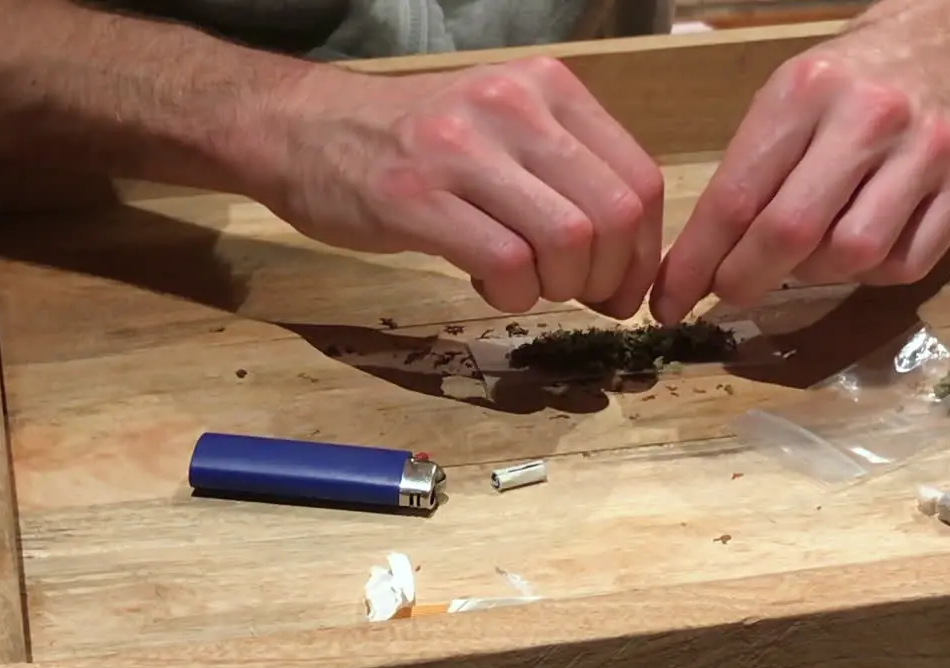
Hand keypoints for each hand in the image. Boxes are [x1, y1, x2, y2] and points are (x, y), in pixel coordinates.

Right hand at [256, 57, 664, 318]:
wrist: (305, 129)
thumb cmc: (416, 141)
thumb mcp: (504, 127)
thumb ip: (568, 174)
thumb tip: (629, 262)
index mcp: (548, 87)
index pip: (639, 179)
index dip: (644, 252)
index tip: (622, 286)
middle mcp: (513, 106)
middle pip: (614, 214)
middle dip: (609, 278)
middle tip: (580, 298)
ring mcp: (462, 149)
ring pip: (568, 239)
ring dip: (559, 287)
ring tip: (526, 284)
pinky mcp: (415, 197)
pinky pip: (505, 262)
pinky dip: (512, 293)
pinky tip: (488, 283)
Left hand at [651, 29, 949, 324]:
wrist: (938, 52)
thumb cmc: (837, 92)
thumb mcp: (778, 108)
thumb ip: (740, 182)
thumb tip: (693, 272)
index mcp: (804, 91)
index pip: (736, 197)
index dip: (696, 262)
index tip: (667, 302)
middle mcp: (870, 116)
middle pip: (792, 232)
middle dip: (745, 278)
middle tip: (728, 291)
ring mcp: (926, 151)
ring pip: (852, 255)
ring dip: (813, 274)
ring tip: (804, 253)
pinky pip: (903, 266)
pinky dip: (867, 274)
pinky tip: (856, 244)